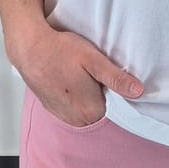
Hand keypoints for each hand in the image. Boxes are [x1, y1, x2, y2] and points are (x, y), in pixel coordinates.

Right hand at [6, 21, 143, 126]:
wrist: (30, 48)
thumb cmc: (61, 51)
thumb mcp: (94, 60)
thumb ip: (116, 78)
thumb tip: (138, 92)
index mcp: (91, 111)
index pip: (116, 109)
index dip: (116, 92)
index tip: (112, 78)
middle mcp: (76, 119)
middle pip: (101, 110)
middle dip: (102, 94)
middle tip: (96, 73)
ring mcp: (62, 115)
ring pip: (85, 109)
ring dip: (87, 96)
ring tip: (82, 75)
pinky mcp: (52, 109)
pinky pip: (72, 107)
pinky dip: (74, 97)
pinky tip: (71, 80)